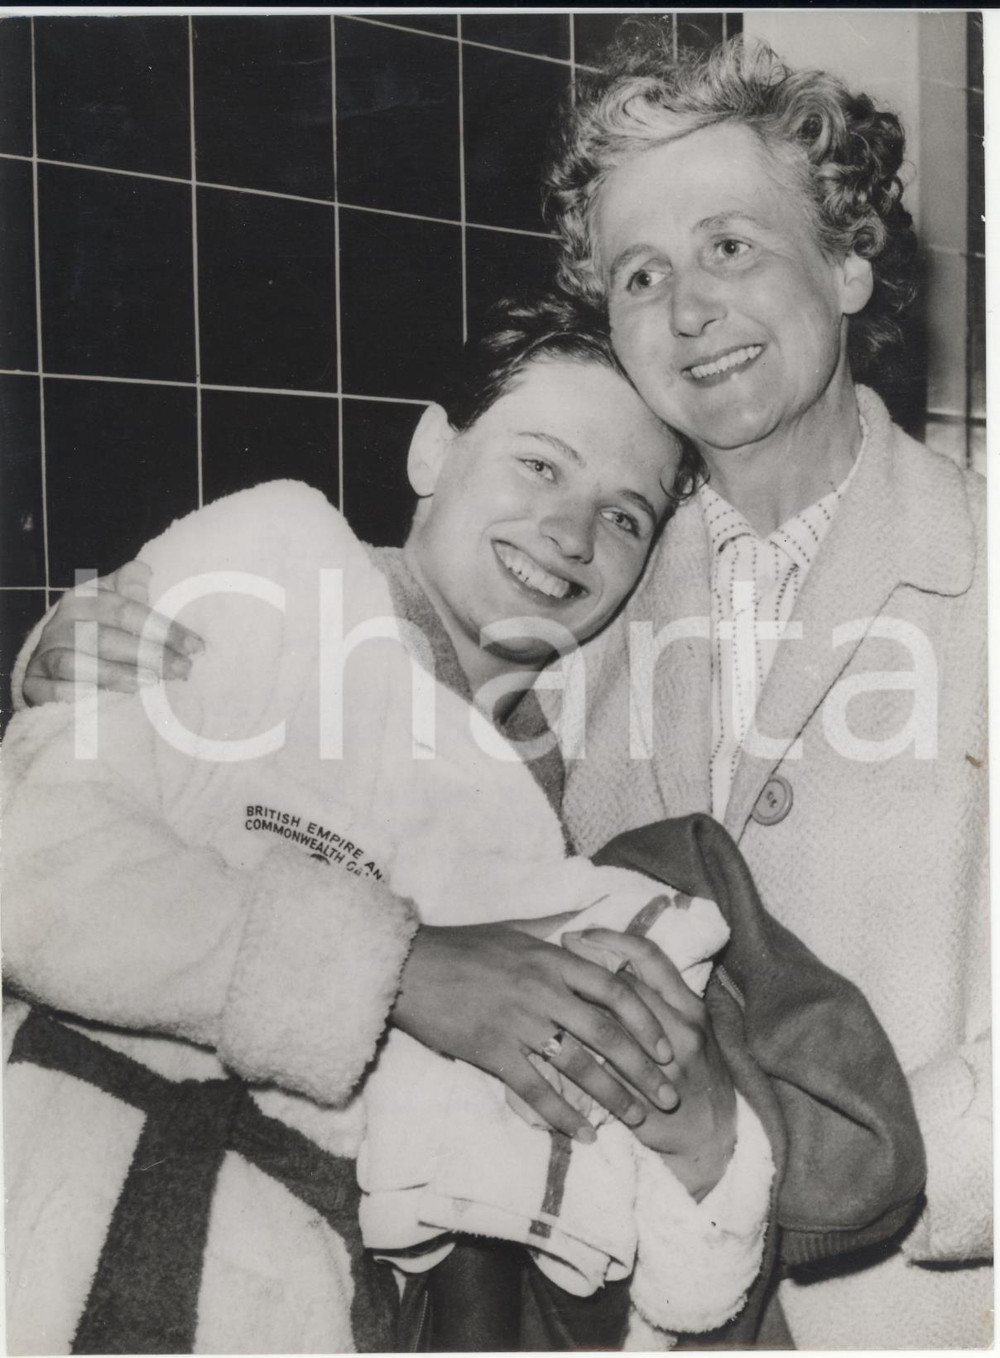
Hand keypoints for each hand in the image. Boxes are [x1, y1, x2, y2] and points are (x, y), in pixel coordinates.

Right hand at [22, 562, 203, 705]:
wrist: (52, 661)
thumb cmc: (97, 631)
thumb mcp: (112, 605)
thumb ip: (130, 590)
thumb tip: (146, 572)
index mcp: (84, 598)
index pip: (127, 610)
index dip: (163, 629)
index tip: (195, 647)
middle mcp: (61, 623)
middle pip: (105, 638)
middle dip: (149, 655)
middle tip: (182, 670)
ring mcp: (44, 653)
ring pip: (76, 663)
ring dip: (114, 675)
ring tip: (149, 683)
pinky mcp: (33, 683)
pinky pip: (52, 690)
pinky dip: (75, 696)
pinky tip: (101, 703)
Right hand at [391, 922, 680, 1141]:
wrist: (409, 965)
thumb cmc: (462, 945)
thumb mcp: (515, 931)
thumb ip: (552, 935)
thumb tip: (584, 932)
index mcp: (551, 959)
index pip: (614, 989)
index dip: (645, 1020)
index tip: (664, 1047)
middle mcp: (542, 990)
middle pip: (607, 1032)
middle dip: (642, 1068)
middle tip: (667, 1095)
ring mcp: (518, 1022)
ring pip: (578, 1065)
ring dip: (613, 1096)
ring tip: (637, 1119)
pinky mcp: (492, 1050)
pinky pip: (535, 1089)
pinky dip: (562, 1115)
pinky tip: (582, 1135)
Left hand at [563, 929, 736, 1200]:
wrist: (711, 1134)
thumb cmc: (694, 1069)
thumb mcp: (687, 1025)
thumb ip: (657, 994)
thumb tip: (616, 957)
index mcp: (689, 1007)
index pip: (650, 958)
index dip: (612, 941)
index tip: (580, 933)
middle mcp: (681, 1031)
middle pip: (623, 992)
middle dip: (582, 974)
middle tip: (546, 961)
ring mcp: (663, 1068)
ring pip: (609, 1030)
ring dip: (573, 1013)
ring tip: (541, 997)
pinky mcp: (644, 1099)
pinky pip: (602, 1074)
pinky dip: (574, 1060)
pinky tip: (547, 1047)